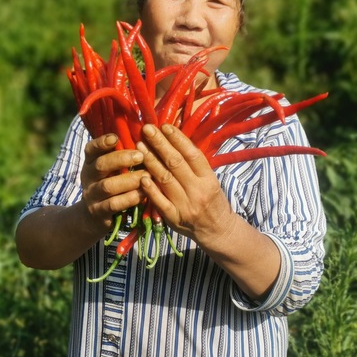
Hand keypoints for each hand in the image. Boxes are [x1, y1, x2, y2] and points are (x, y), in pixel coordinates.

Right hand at [80, 133, 147, 229]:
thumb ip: (121, 156)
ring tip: (147, 176)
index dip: (101, 143)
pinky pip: (114, 204)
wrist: (93, 218)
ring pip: (108, 186)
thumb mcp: (110, 171)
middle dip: (121, 159)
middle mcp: (88, 178)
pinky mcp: (99, 212)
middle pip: (100, 165)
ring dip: (129, 180)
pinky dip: (130, 198)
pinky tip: (144, 194)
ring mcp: (92, 196)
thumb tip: (145, 137)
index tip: (115, 137)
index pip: (91, 149)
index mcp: (90, 163)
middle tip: (140, 156)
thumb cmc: (110, 186)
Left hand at [137, 123, 235, 243]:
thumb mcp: (210, 180)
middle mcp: (198, 191)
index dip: (178, 139)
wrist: (217, 230)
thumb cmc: (212, 199)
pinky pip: (159, 201)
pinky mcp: (174, 218)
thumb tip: (175, 138)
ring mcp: (185, 205)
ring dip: (151, 161)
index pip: (192, 155)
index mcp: (209, 179)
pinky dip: (150, 189)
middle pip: (176, 163)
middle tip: (147, 129)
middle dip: (160, 144)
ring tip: (139, 146)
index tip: (165, 126)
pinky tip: (141, 175)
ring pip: (165, 179)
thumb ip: (195, 164)